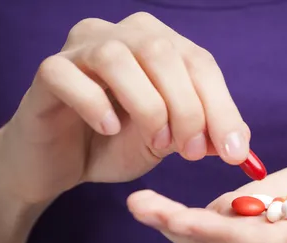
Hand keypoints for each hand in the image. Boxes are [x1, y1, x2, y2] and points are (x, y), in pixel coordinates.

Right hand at [0, 12, 248, 205]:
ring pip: (119, 58)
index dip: (222, 108)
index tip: (235, 153)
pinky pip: (70, 76)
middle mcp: (121, 35)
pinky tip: (108, 128)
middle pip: (164, 53)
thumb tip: (239, 142)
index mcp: (157, 45)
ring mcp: (80, 49)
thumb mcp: (170, 141)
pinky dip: (95, 104)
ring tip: (155, 143)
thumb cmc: (116, 143)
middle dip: (187, 109)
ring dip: (147, 107)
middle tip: (191, 153)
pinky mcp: (48, 72)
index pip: (199, 63)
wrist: (62, 162)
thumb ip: (203, 135)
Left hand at [127, 156, 286, 242]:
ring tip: (141, 203)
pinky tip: (162, 203)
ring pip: (212, 237)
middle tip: (141, 206)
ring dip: (175, 220)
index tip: (181, 219)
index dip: (217, 234)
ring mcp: (264, 234)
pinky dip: (190, 213)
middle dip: (179, 227)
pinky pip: (221, 217)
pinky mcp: (259, 214)